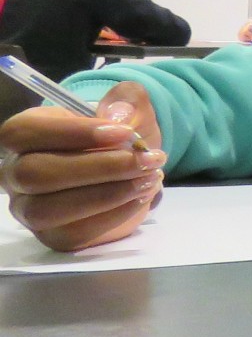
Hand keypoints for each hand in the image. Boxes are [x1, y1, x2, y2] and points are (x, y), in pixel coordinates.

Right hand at [0, 82, 164, 251]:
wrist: (130, 168)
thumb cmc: (118, 135)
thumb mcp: (128, 109)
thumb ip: (127, 101)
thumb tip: (119, 115)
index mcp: (25, 134)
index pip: (24, 133)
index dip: (73, 132)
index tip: (125, 133)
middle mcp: (16, 173)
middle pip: (36, 174)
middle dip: (99, 168)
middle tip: (148, 160)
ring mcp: (30, 208)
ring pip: (48, 209)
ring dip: (107, 195)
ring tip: (148, 179)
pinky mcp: (53, 235)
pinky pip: (74, 233)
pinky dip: (113, 215)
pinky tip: (141, 198)